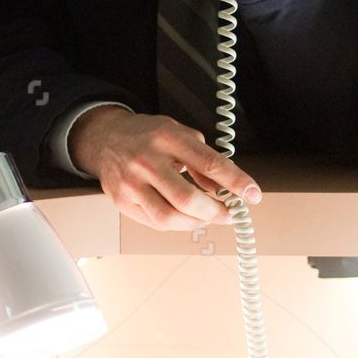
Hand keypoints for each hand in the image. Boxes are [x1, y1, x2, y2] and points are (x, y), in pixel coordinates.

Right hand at [69, 104, 262, 230]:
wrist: (105, 138)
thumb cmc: (147, 136)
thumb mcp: (179, 134)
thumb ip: (203, 159)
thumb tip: (226, 188)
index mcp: (167, 137)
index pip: (209, 164)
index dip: (236, 182)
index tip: (252, 194)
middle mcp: (147, 160)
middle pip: (188, 198)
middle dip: (216, 212)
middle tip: (229, 213)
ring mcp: (131, 184)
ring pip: (170, 217)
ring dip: (197, 223)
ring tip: (208, 217)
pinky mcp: (122, 202)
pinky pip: (156, 222)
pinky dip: (178, 224)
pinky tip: (186, 217)